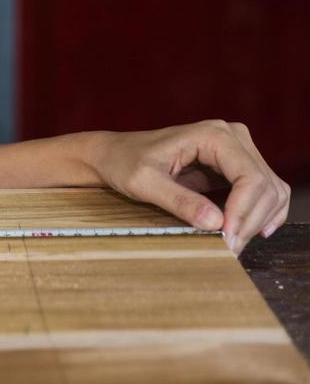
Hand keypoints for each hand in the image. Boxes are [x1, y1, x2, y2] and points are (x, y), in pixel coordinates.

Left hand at [89, 121, 290, 254]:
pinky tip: (249, 232)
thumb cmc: (123, 162)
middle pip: (265, 186)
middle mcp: (231, 137)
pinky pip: (263, 193)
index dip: (243, 212)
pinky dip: (261, 214)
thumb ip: (178, 201)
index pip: (250, 177)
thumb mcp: (143, 183)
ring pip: (270, 191)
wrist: (113, 155)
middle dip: (250, 221)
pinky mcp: (235, 166)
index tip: (227, 239)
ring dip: (258, 221)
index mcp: (212, 135)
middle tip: (229, 249)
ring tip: (234, 244)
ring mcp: (237, 150)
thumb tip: (216, 222)